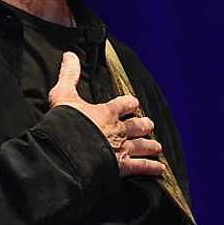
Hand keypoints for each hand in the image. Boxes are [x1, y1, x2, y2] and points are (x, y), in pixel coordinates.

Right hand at [48, 52, 164, 176]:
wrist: (66, 151)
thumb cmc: (64, 123)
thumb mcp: (63, 96)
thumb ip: (68, 76)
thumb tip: (69, 55)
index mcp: (107, 112)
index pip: (124, 104)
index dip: (130, 103)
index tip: (134, 103)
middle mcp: (118, 130)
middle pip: (137, 125)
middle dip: (144, 125)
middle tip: (149, 125)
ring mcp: (121, 148)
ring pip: (142, 145)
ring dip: (150, 146)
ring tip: (157, 147)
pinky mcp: (121, 166)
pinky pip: (141, 167)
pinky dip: (151, 167)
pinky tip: (160, 169)